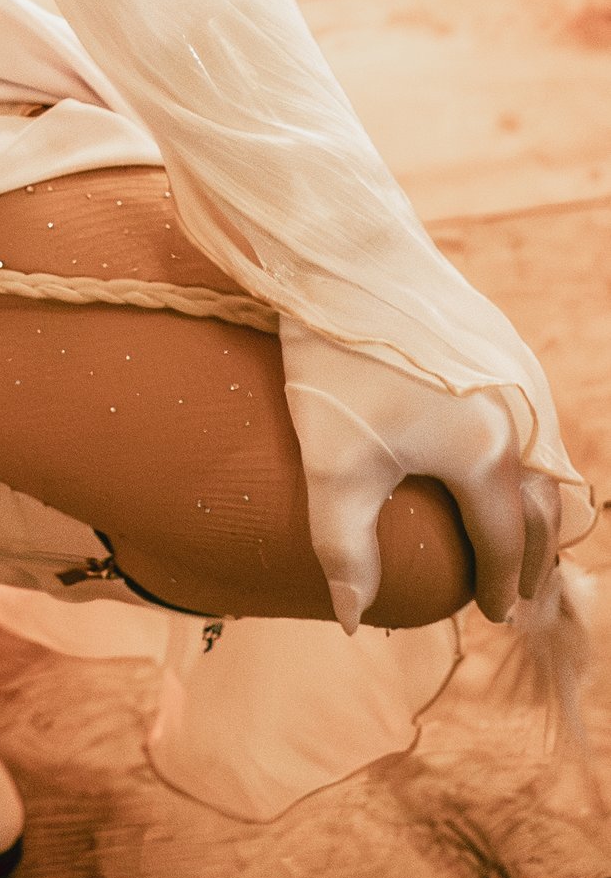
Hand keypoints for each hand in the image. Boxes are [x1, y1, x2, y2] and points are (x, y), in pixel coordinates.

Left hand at [281, 327, 559, 629]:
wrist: (345, 256)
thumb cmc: (338, 363)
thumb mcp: (332, 466)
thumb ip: (345, 549)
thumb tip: (356, 620)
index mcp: (487, 459)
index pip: (503, 543)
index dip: (496, 584)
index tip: (489, 613)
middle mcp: (521, 421)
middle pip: (541, 508)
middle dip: (532, 555)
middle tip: (517, 589)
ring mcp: (520, 377)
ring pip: (544, 461)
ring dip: (535, 505)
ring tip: (517, 532)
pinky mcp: (503, 342)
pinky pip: (533, 418)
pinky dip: (529, 456)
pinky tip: (503, 458)